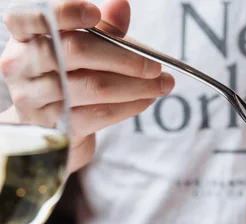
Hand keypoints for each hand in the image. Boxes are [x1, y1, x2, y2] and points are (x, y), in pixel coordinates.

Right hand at [0, 0, 174, 170]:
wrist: (49, 127)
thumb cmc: (66, 78)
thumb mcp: (81, 49)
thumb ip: (102, 28)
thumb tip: (121, 4)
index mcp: (23, 36)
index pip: (32, 16)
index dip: (64, 13)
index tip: (96, 14)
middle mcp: (20, 65)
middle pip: (76, 51)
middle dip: (124, 57)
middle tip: (156, 65)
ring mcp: (34, 98)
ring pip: (93, 86)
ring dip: (136, 86)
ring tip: (161, 85)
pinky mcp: (54, 126)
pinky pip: (98, 113)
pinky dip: (128, 106)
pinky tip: (146, 100)